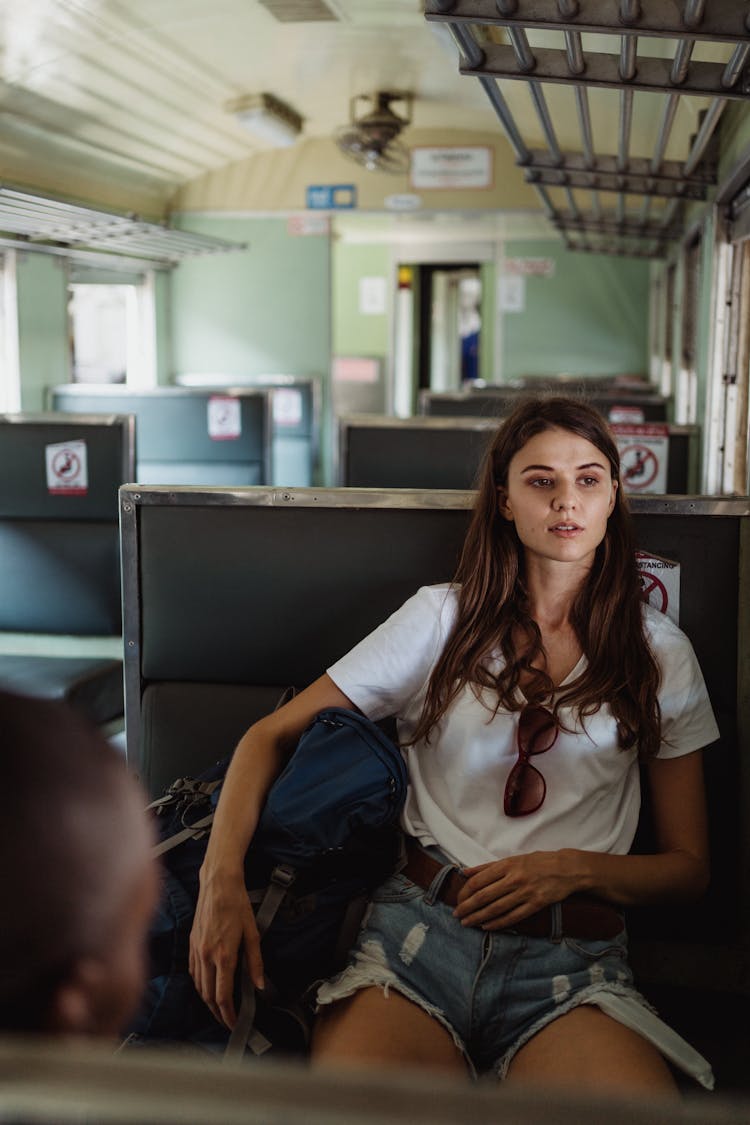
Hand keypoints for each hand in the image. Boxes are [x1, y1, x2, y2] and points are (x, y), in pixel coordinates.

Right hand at [189, 867, 263, 1028]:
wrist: (218, 883)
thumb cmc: (237, 904)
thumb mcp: (252, 933)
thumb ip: (255, 962)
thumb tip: (259, 986)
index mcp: (224, 955)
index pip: (222, 995)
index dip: (228, 1014)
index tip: (235, 1023)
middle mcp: (207, 956)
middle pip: (208, 996)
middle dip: (218, 1013)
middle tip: (228, 1021)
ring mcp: (197, 950)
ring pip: (199, 986)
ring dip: (207, 1002)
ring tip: (219, 1009)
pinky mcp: (192, 944)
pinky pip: (194, 972)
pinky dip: (200, 985)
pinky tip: (207, 987)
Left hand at [452, 850, 576, 930]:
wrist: (566, 869)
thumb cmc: (537, 862)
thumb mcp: (512, 859)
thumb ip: (488, 867)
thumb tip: (465, 872)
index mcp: (507, 865)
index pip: (479, 880)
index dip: (465, 892)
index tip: (458, 899)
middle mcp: (514, 878)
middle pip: (484, 896)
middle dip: (468, 907)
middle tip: (457, 915)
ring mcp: (525, 892)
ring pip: (497, 908)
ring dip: (479, 917)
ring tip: (467, 923)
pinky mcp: (536, 904)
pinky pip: (513, 917)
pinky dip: (498, 923)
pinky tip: (487, 927)